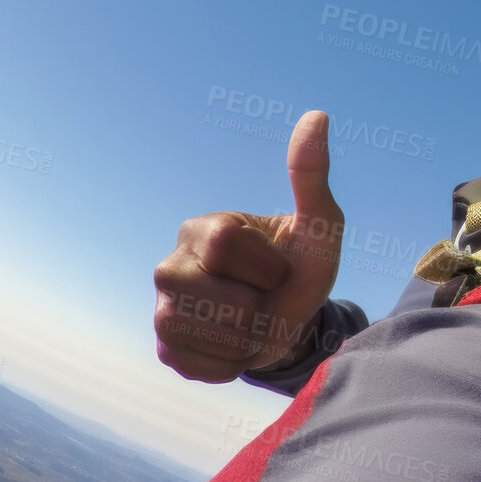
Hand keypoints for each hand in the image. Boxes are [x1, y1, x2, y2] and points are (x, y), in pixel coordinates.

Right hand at [154, 112, 344, 382]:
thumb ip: (312, 175)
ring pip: (197, 333)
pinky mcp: (165, 348)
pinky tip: (239, 347)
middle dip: (257, 309)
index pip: (226, 245)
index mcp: (203, 229)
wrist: (295, 322)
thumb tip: (318, 116)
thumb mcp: (319, 225)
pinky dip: (229, 364)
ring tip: (254, 325)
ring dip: (244, 340)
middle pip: (211, 297)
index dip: (266, 266)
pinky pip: (193, 365)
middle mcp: (170, 265)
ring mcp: (161, 308)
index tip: (279, 269)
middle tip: (267, 301)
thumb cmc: (303, 267)